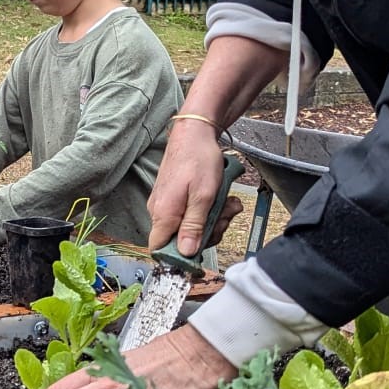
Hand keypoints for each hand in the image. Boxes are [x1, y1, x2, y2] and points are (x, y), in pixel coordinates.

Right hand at [147, 115, 232, 253]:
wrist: (194, 133)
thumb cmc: (199, 159)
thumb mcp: (204, 196)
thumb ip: (194, 226)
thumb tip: (185, 253)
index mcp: (164, 214)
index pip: (161, 250)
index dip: (180, 256)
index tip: (203, 247)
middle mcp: (160, 212)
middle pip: (180, 240)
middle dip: (208, 232)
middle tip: (225, 216)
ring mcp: (166, 205)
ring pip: (189, 227)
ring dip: (213, 219)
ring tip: (228, 203)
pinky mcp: (173, 198)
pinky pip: (190, 214)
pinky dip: (208, 209)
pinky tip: (221, 199)